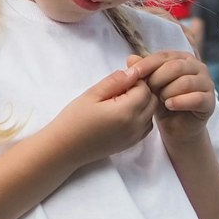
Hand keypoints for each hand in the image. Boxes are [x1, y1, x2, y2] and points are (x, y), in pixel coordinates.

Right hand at [45, 63, 161, 166]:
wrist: (66, 147)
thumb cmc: (74, 119)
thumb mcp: (92, 94)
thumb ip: (115, 81)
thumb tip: (133, 71)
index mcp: (126, 112)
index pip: (145, 89)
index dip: (136, 80)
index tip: (121, 79)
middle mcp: (136, 125)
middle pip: (152, 100)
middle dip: (141, 90)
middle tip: (120, 88)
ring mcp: (136, 136)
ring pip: (152, 112)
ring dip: (142, 102)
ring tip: (119, 100)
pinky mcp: (133, 143)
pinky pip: (146, 124)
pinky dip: (141, 115)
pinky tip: (123, 112)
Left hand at [130, 51, 215, 145]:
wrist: (176, 127)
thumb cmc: (163, 102)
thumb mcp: (149, 85)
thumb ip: (142, 71)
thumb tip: (131, 58)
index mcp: (183, 58)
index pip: (164, 56)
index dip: (147, 64)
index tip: (132, 74)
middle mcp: (198, 67)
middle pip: (176, 67)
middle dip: (158, 79)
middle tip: (148, 91)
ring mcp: (207, 84)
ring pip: (186, 82)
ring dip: (168, 92)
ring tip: (160, 100)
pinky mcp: (210, 101)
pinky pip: (196, 98)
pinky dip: (180, 102)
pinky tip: (169, 105)